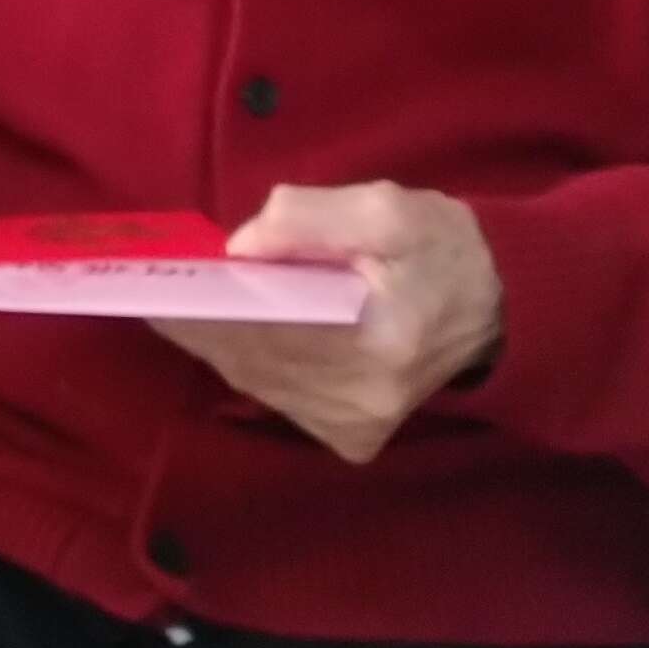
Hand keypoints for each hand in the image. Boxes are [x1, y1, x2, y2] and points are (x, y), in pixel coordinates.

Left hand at [152, 184, 505, 464]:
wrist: (499, 305)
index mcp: (381, 342)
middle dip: (200, 324)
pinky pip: (277, 397)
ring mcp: (358, 429)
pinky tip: (216, 330)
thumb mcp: (387, 208)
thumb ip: (312, 218)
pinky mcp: (353, 439)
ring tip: (170, 303)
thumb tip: (241, 247)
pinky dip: (245, 362)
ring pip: (258, 383)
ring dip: (214, 343)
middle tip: (150, 288)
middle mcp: (365, 401)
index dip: (208, 309)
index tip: (158, 284)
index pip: (270, 329)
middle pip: (255, 362)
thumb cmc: (441, 246)